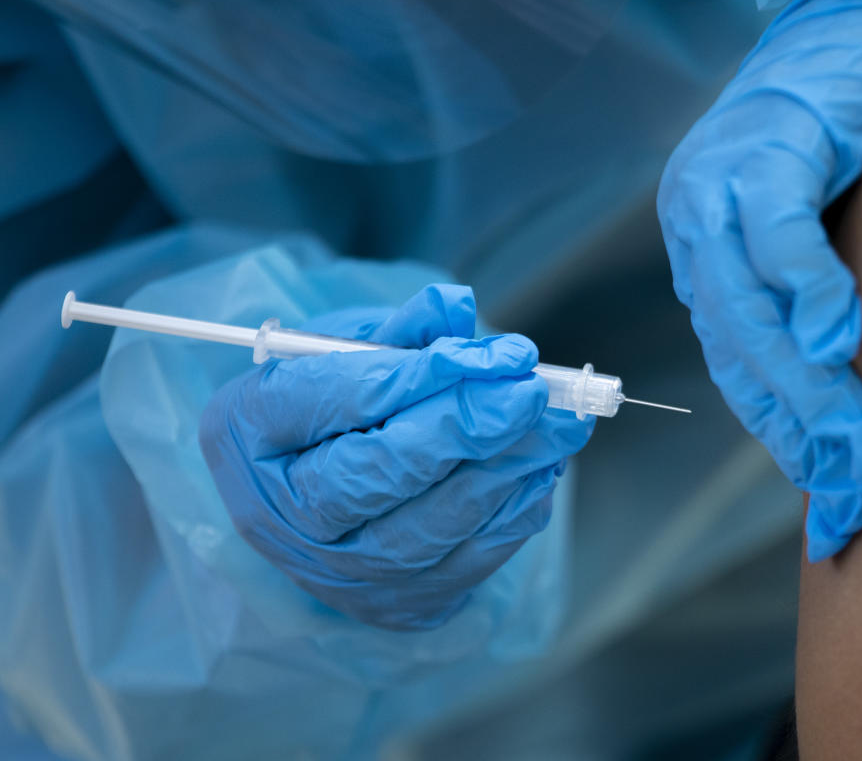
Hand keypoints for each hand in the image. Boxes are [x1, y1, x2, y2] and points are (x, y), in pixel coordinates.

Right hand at [199, 284, 592, 630]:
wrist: (319, 495)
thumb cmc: (332, 405)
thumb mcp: (346, 350)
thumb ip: (399, 332)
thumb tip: (454, 310)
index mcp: (247, 432)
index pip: (331, 400)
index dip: (414, 376)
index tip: (484, 354)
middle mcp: (281, 513)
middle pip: (376, 473)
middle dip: (464, 426)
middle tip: (529, 390)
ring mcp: (338, 571)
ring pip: (431, 524)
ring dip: (507, 468)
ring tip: (561, 424)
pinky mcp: (397, 603)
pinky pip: (467, 560)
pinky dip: (514, 509)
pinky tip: (545, 467)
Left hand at [658, 0, 861, 560]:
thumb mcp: (841, 234)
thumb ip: (828, 307)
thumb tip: (860, 398)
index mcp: (709, 254)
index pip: (737, 364)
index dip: (784, 432)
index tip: (831, 492)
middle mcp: (698, 227)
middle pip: (738, 350)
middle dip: (799, 427)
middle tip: (855, 486)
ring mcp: (719, 187)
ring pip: (745, 308)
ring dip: (803, 382)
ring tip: (853, 441)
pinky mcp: (761, 147)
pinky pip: (774, 234)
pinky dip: (805, 289)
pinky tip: (839, 338)